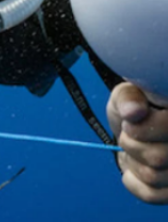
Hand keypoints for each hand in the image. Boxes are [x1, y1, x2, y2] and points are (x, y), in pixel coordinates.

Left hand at [107, 82, 167, 203]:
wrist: (135, 132)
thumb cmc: (133, 110)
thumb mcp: (127, 95)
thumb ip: (128, 98)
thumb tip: (133, 111)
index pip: (167, 128)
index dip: (137, 129)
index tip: (129, 122)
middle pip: (157, 158)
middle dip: (131, 145)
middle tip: (129, 136)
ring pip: (154, 177)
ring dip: (132, 162)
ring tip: (135, 151)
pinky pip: (153, 195)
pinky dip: (133, 183)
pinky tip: (132, 170)